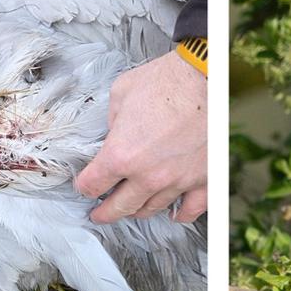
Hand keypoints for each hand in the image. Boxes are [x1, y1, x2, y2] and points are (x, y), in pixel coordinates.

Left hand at [77, 51, 206, 223]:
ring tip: (133, 209)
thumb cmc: (167, 80)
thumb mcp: (121, 94)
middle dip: (105, 212)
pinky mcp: (204, 178)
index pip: (92, 184)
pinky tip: (174, 213)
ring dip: (138, 210)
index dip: (84, 186)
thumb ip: (112, 121)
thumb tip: (115, 133)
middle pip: (120, 207)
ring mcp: (178, 180)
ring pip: (152, 208)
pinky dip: (181, 214)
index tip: (85, 186)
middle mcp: (148, 175)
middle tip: (100, 214)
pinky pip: (192, 208)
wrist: (207, 76)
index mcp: (121, 155)